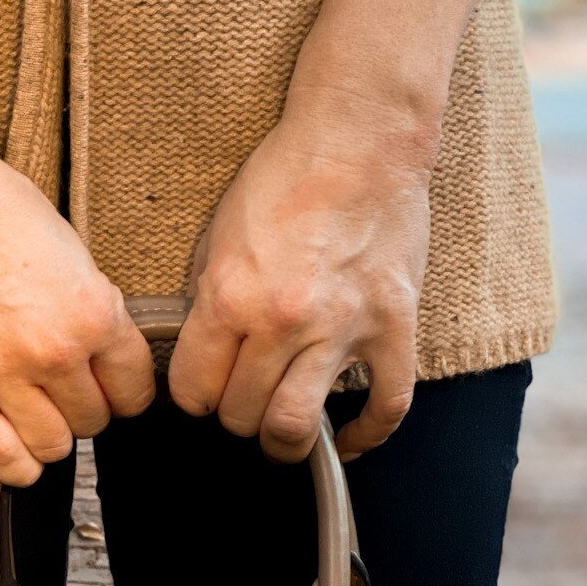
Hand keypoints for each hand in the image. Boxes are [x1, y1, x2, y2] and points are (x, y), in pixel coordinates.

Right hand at [0, 93, 155, 484]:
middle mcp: (51, 350)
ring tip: (38, 411)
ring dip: (52, 433)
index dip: (126, 391)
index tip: (113, 387)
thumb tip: (104, 361)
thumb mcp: (70, 253)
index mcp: (93, 312)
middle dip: (86, 408)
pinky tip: (16, 447)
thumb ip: (92, 312)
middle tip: (66, 388)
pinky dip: (16, 463)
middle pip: (95, 421)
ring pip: (53, 446)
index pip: (135, 389)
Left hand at [168, 83, 434, 462]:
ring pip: (298, 425)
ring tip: (281, 434)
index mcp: (230, 295)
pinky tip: (347, 443)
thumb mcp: (218, 235)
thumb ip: (209, 300)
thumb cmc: (286, 178)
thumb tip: (202, 354)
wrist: (360, 142)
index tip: (202, 391)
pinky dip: (365, 436)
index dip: (193, 396)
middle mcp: (283, 320)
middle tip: (241, 401)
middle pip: (242, 414)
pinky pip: (385, 406)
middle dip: (234, 415)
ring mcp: (342, 328)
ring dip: (283, 441)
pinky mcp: (393, 327)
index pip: (194, 389)